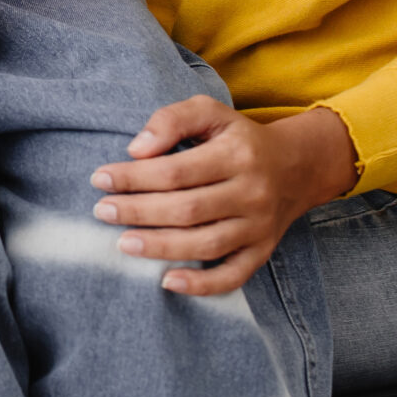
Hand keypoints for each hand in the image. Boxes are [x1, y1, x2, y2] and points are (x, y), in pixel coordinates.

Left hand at [89, 99, 357, 294]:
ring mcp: (258, 226)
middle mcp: (250, 193)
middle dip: (139, 212)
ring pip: (206, 244)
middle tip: (103, 212)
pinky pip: (234, 276)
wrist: (296, 166)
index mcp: (236, 155)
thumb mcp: (210, 111)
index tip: (100, 179)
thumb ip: (172, 120)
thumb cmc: (238, 138)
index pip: (176, 171)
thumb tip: (137, 150)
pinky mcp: (262, 251)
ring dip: (161, 247)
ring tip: (123, 243)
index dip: (134, 177)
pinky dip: (202, 285)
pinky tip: (168, 282)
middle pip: (187, 209)